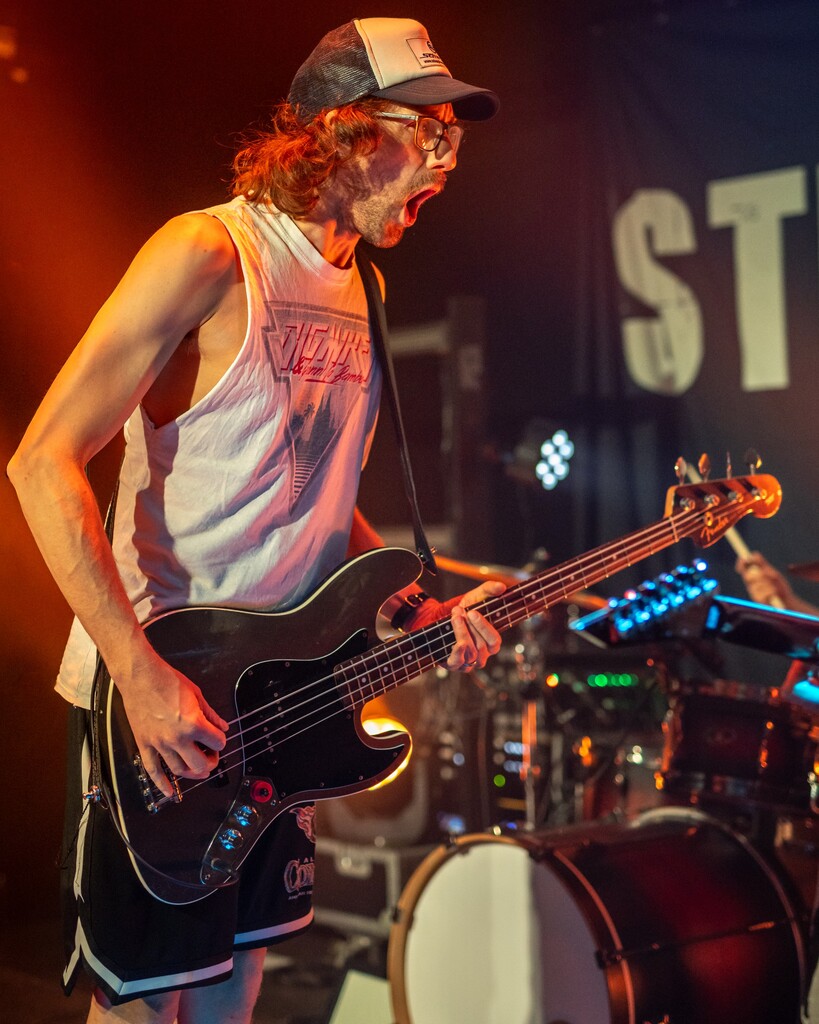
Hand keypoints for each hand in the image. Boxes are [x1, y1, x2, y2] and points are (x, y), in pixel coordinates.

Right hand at [118, 651, 228, 797]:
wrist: (140, 676)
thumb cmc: (166, 681)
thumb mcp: (197, 694)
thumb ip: (211, 714)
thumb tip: (223, 726)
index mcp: (193, 724)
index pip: (217, 742)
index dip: (220, 741)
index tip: (218, 738)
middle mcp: (177, 738)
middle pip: (200, 765)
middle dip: (210, 762)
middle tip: (211, 757)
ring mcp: (160, 743)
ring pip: (179, 771)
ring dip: (192, 773)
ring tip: (197, 769)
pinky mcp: (145, 744)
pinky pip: (153, 771)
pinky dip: (161, 784)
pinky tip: (169, 792)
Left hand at [405, 581, 504, 671]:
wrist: (443, 617)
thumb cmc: (465, 608)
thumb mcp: (477, 596)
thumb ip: (490, 590)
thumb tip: (501, 586)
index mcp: (491, 643)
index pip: (494, 641)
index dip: (484, 628)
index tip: (472, 612)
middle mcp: (482, 655)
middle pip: (481, 647)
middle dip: (470, 627)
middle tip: (460, 611)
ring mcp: (468, 662)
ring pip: (470, 653)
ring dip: (461, 632)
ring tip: (454, 617)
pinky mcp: (453, 664)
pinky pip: (457, 663)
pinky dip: (457, 653)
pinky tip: (456, 642)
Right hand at [735, 552, 793, 609]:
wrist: (787, 601)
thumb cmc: (779, 586)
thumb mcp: (773, 573)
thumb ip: (763, 564)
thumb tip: (755, 554)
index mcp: (753, 577)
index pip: (743, 569)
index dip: (742, 563)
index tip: (744, 559)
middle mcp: (751, 585)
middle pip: (748, 576)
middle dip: (758, 574)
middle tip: (766, 575)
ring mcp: (753, 593)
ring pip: (757, 584)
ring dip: (768, 584)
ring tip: (775, 587)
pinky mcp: (757, 601)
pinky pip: (762, 593)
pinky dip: (770, 591)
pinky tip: (774, 593)